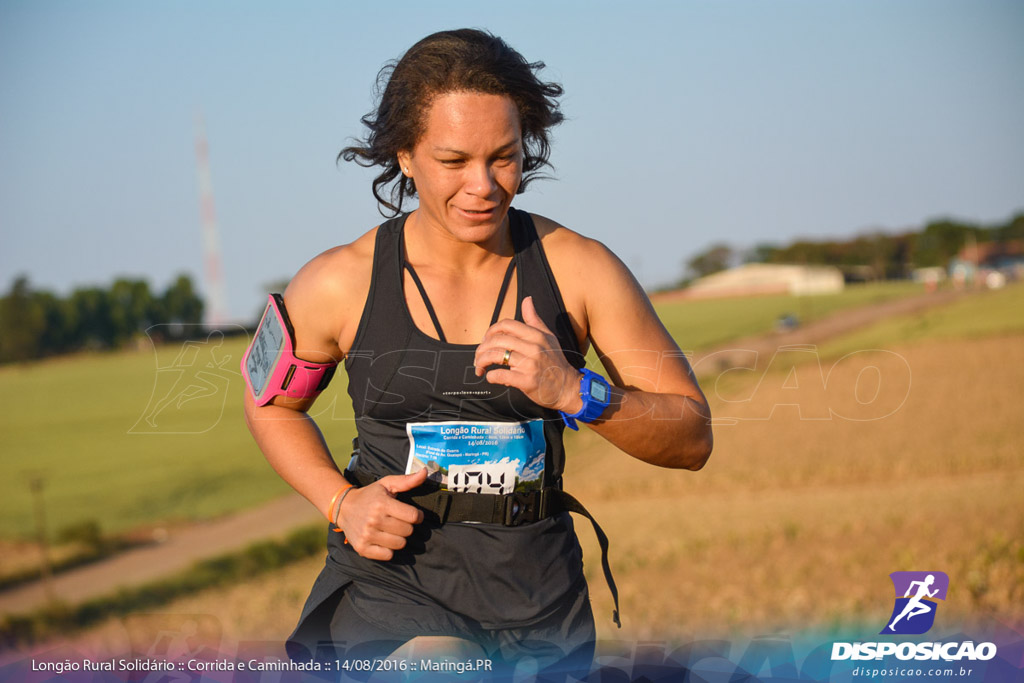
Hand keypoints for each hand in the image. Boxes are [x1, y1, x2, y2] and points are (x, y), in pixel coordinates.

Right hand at [337, 468, 426, 560]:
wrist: (343, 507)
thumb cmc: (370, 495)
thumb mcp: (387, 484)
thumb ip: (407, 480)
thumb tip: (425, 472)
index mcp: (382, 504)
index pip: (413, 516)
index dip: (418, 516)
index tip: (413, 514)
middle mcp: (374, 520)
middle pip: (408, 531)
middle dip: (407, 526)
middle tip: (398, 521)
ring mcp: (367, 535)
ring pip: (400, 544)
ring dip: (399, 538)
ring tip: (391, 530)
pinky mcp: (362, 548)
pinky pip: (388, 555)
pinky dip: (388, 549)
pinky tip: (383, 539)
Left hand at [474, 296, 582, 413]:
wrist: (567, 387)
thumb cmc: (555, 361)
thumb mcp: (548, 337)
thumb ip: (534, 319)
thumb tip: (527, 299)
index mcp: (536, 335)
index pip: (506, 324)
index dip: (491, 331)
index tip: (486, 340)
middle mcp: (533, 347)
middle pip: (497, 340)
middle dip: (482, 348)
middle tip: (478, 356)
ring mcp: (530, 364)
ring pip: (496, 355)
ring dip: (481, 361)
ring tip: (479, 368)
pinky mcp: (527, 381)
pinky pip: (500, 375)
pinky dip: (491, 376)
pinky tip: (491, 377)